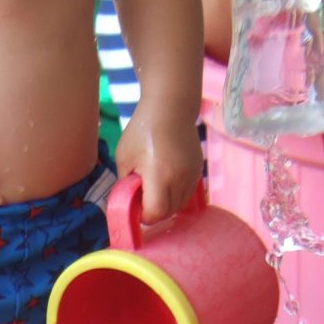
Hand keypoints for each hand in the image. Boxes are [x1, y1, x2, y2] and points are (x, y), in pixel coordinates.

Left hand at [116, 106, 202, 225]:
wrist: (171, 107)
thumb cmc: (143, 130)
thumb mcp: (124, 157)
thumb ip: (126, 183)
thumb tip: (130, 203)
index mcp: (159, 175)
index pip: (156, 213)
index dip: (145, 216)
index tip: (138, 208)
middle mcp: (180, 178)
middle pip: (169, 212)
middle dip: (155, 212)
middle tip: (144, 199)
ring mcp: (192, 175)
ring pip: (181, 205)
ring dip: (167, 205)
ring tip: (156, 190)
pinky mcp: (199, 170)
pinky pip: (188, 193)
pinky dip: (177, 195)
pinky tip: (167, 183)